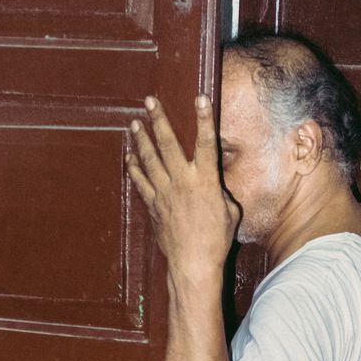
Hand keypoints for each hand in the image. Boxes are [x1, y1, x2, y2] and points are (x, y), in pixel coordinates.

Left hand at [126, 94, 239, 280]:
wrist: (193, 263)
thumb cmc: (217, 240)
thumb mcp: (230, 211)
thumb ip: (220, 192)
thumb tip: (213, 186)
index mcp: (206, 181)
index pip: (206, 143)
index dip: (204, 119)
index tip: (200, 97)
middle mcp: (183, 182)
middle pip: (168, 144)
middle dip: (160, 120)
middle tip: (150, 101)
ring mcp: (165, 193)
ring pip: (150, 159)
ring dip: (142, 139)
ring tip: (135, 123)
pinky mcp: (154, 205)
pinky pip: (140, 182)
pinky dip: (134, 168)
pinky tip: (129, 156)